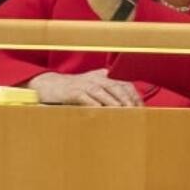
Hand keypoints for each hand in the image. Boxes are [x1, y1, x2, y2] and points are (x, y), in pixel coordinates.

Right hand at [28, 69, 142, 106]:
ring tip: (124, 114)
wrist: (49, 86)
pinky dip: (95, 105)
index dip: (134, 95)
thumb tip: (126, 106)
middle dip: (128, 100)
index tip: (141, 108)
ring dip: (115, 104)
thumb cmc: (74, 89)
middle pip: (116, 87)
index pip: (124, 83)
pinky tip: (103, 113)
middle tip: (136, 112)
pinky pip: (87, 98)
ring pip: (104, 93)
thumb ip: (108, 93)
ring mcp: (84, 84)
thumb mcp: (92, 86)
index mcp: (103, 76)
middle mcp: (95, 78)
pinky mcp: (73, 92)